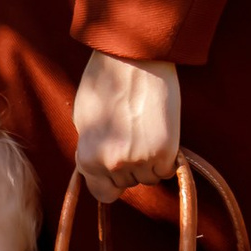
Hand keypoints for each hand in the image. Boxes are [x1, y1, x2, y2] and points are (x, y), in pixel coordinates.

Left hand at [71, 51, 182, 201]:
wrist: (134, 57)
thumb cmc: (105, 81)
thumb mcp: (84, 120)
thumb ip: (91, 149)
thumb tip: (100, 167)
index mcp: (88, 158)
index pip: (103, 193)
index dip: (109, 179)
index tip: (115, 163)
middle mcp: (113, 165)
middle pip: (127, 183)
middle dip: (129, 166)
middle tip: (132, 133)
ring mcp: (140, 160)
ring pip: (148, 177)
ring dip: (148, 161)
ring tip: (145, 129)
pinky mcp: (166, 152)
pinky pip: (166, 170)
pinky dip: (165, 157)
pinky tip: (159, 131)